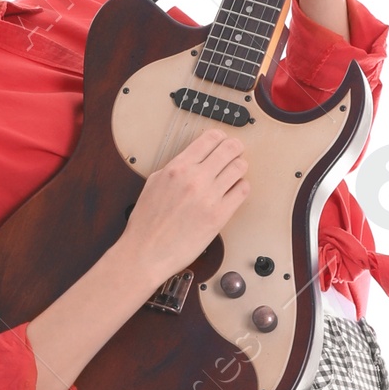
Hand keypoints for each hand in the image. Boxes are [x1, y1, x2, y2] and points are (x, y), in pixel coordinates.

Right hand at [121, 127, 249, 283]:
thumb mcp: (154, 183)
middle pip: (230, 149)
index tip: (222, 141)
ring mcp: (209, 197)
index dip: (220, 137)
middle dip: (235, 148)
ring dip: (239, 167)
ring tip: (234, 173)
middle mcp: (195, 179)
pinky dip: (241, 187)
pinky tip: (233, 191)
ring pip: (239, 168)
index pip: (209, 139)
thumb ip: (176, 168)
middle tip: (235, 153)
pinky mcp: (219, 216)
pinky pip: (242, 191)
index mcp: (177, 167)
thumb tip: (195, 159)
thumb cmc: (147, 222)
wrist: (147, 252)